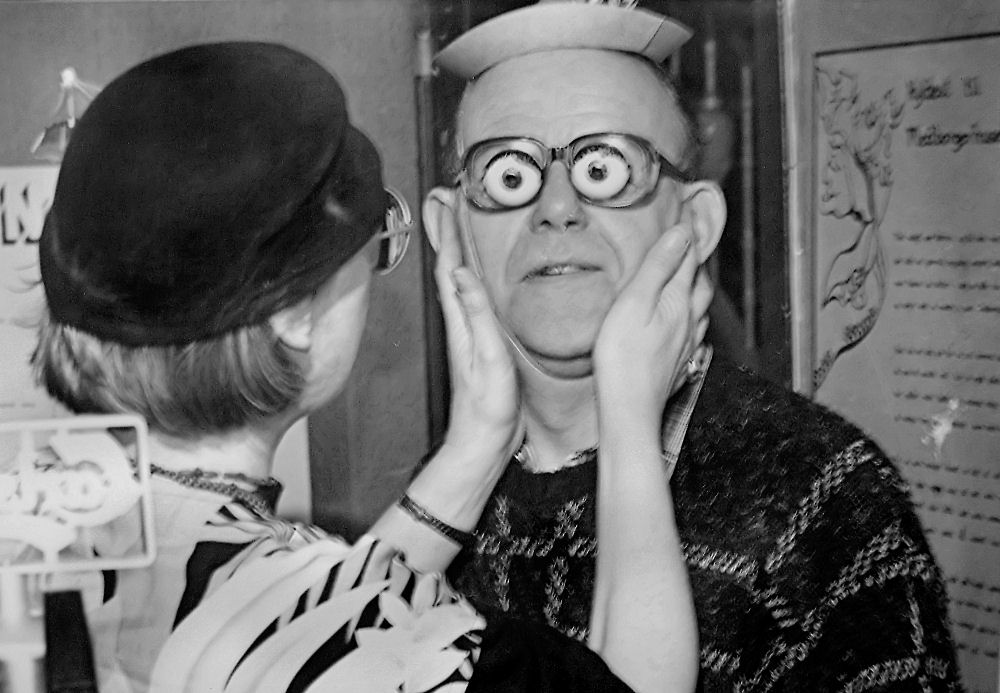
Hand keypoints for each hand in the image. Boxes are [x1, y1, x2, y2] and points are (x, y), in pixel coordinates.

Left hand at [429, 198, 519, 460]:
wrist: (481, 443)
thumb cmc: (487, 409)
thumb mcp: (489, 360)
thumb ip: (477, 316)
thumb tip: (460, 273)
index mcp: (460, 322)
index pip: (450, 266)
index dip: (448, 232)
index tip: (449, 198)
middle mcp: (459, 322)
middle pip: (449, 266)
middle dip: (447, 230)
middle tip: (446, 197)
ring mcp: (467, 332)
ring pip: (457, 279)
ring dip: (455, 247)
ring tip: (456, 221)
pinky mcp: (478, 342)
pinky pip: (470, 295)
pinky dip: (468, 272)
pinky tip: (472, 270)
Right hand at [593, 223, 708, 427]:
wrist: (629, 410)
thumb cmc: (623, 358)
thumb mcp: (633, 303)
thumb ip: (658, 267)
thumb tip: (681, 233)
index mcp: (678, 301)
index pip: (689, 258)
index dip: (689, 232)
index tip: (689, 210)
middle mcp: (689, 321)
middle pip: (700, 283)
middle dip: (697, 259)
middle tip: (693, 239)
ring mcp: (686, 345)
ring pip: (700, 308)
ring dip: (697, 287)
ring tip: (691, 275)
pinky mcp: (679, 365)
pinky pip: (695, 333)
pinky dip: (694, 318)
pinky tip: (688, 323)